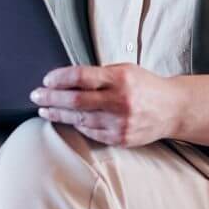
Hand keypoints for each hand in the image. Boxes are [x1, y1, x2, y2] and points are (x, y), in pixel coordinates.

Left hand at [31, 64, 182, 146]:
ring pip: (79, 119)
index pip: (81, 77)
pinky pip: (90, 132)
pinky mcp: (120, 139)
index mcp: (120, 79)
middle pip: (75, 101)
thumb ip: (99, 75)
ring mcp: (120, 123)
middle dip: (51, 98)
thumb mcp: (125, 70)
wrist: (172, 109)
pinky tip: (66, 119)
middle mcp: (120, 101)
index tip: (47, 80)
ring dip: (58, 114)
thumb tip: (65, 79)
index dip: (59, 79)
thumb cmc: (145, 85)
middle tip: (36, 95)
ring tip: (44, 108)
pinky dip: (76, 124)